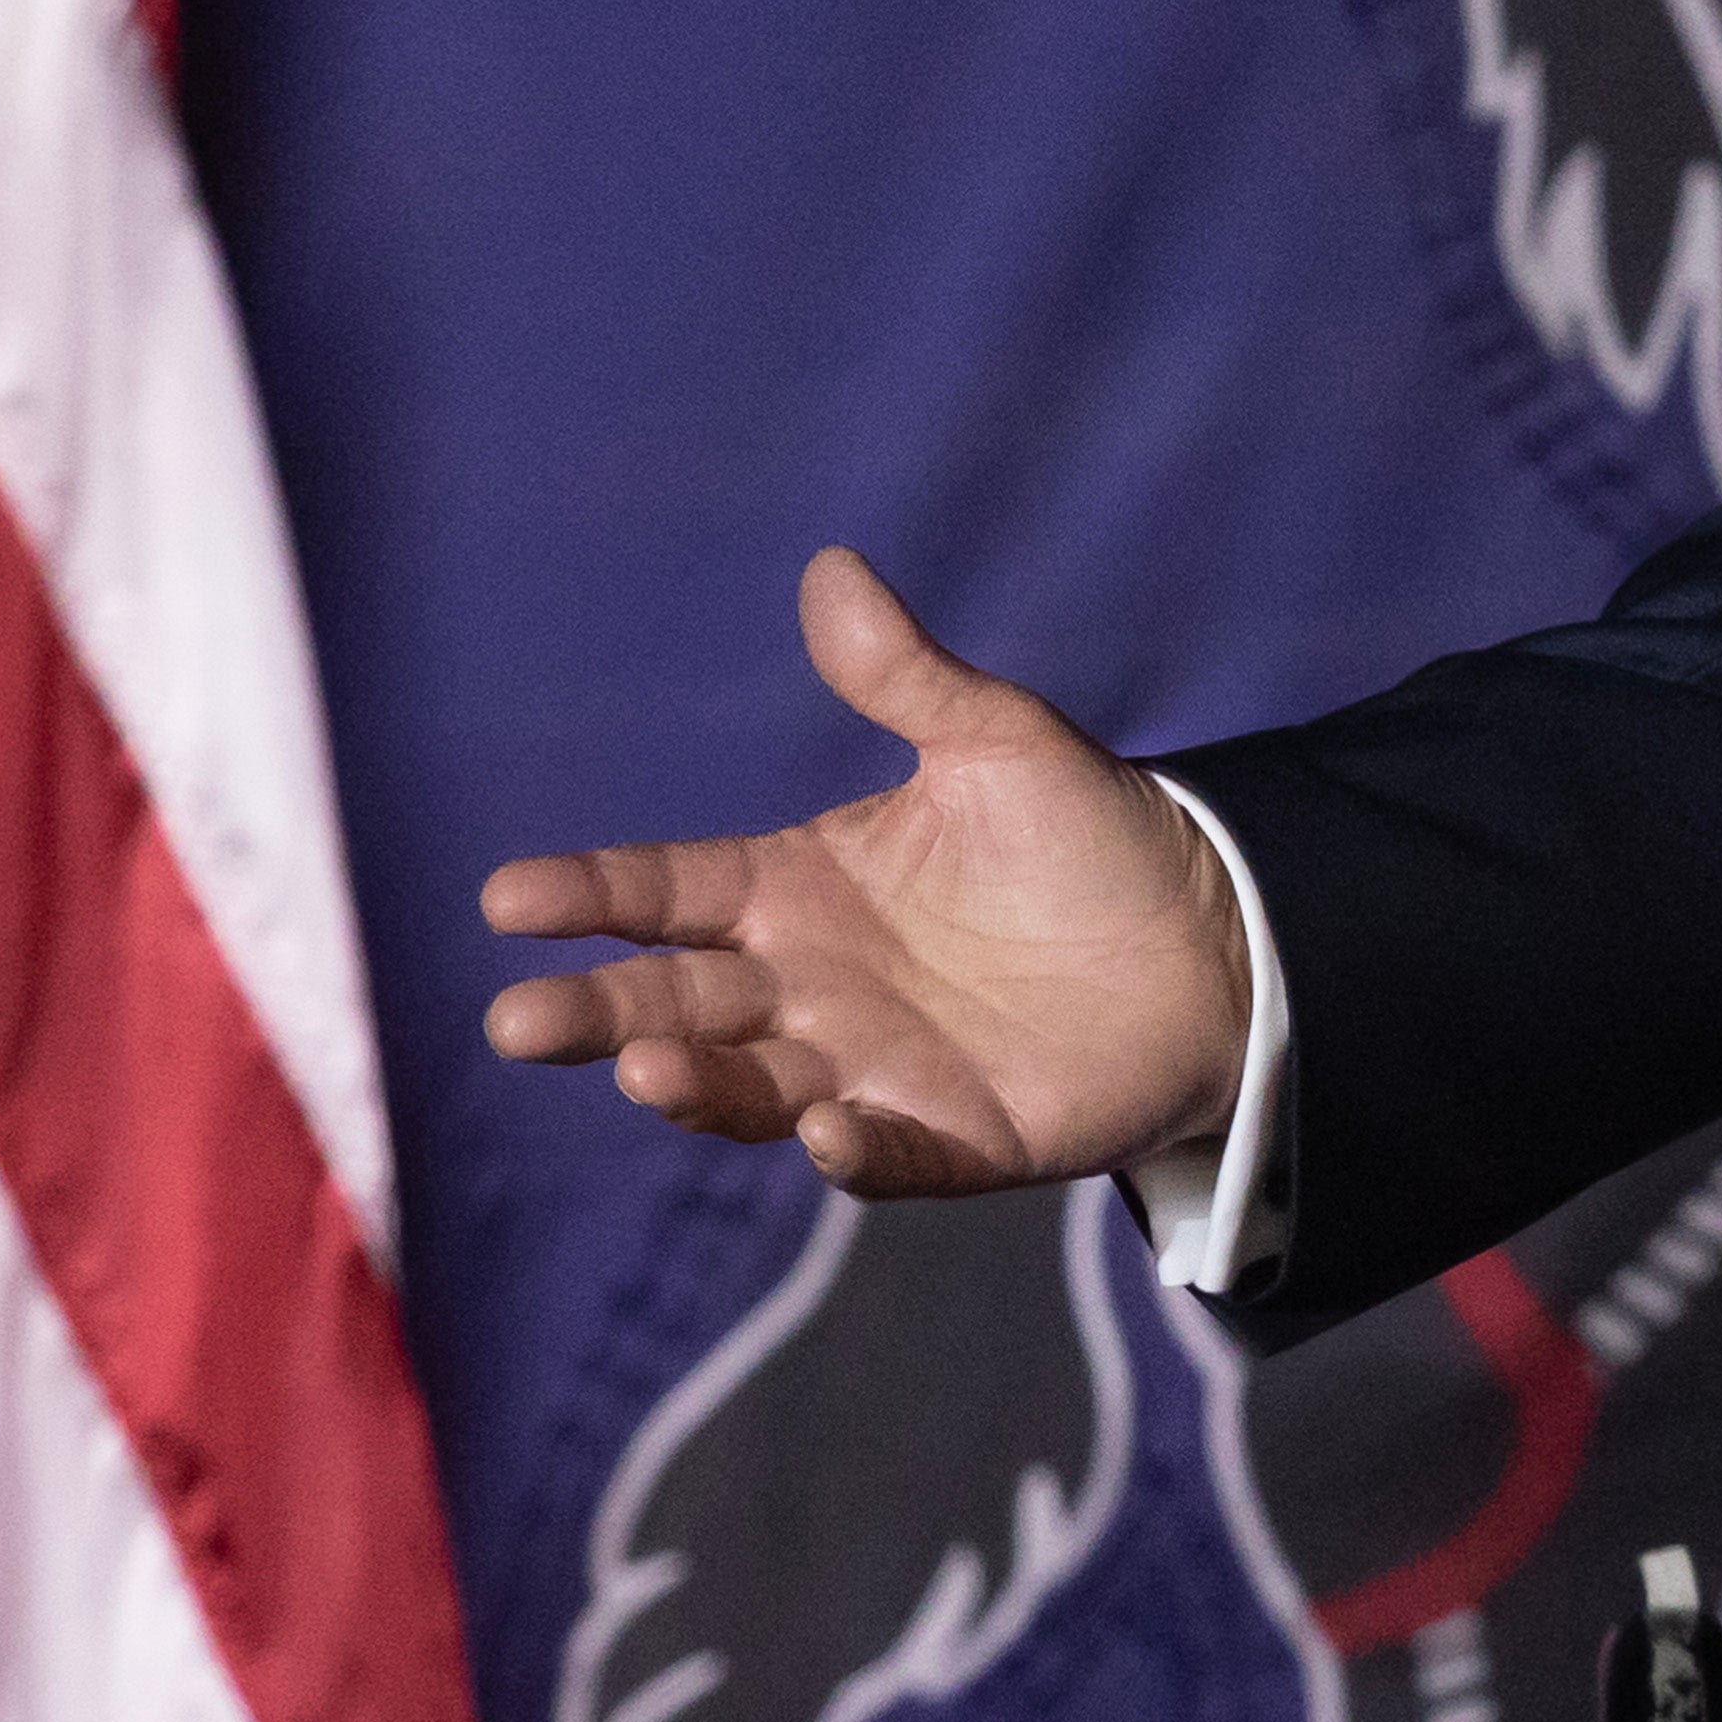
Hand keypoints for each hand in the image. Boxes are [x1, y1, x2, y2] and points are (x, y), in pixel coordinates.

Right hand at [478, 548, 1251, 1198]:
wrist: (1214, 934)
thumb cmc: (1088, 837)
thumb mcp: (999, 741)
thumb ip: (908, 677)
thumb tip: (833, 567)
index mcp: (800, 889)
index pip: (669, 890)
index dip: (590, 894)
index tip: (506, 897)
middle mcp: (813, 987)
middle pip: (678, 1003)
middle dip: (600, 1015)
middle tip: (517, 1024)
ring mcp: (875, 1068)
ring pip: (755, 1089)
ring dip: (699, 1087)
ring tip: (648, 1070)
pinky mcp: (957, 1135)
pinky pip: (890, 1155)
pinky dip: (853, 1151)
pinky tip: (827, 1133)